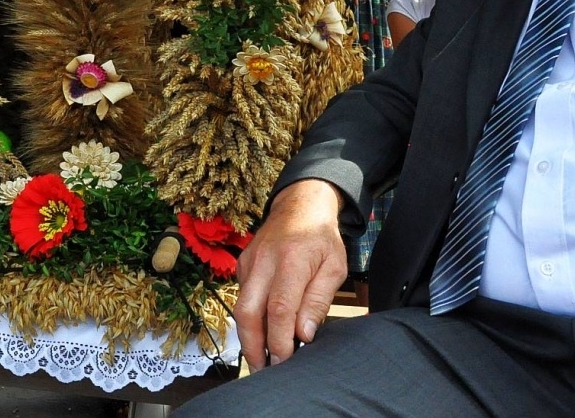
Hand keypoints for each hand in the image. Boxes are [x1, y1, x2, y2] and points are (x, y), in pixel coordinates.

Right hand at [234, 179, 349, 368]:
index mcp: (291, 261)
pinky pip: (242, 296)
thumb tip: (303, 335)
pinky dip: (249, 318)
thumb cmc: (321, 237)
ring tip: (262, 359)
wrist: (300, 204)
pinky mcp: (242, 264)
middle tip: (263, 370)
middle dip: (253, 347)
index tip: (285, 361)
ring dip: (248, 336)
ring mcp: (249, 262)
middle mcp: (263, 261)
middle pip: (247, 311)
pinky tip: (261, 331)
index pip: (278, 309)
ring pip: (240, 307)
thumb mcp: (334, 267)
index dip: (279, 340)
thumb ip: (318, 301)